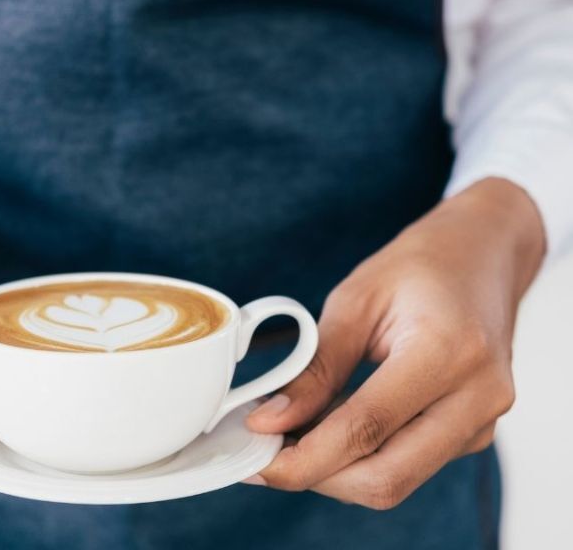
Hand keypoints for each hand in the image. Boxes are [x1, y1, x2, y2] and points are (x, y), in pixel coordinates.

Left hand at [244, 177, 544, 508]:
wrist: (482, 255)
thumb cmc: (419, 268)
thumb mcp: (355, 301)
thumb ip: (314, 368)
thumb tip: (269, 421)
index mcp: (447, 352)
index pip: (367, 429)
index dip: (304, 455)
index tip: (254, 457)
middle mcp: (477, 397)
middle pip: (385, 477)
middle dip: (315, 477)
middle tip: (261, 456)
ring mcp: (482, 421)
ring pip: (395, 482)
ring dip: (333, 473)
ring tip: (287, 440)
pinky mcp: (474, 434)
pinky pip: (408, 466)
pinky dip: (359, 460)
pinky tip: (324, 433)